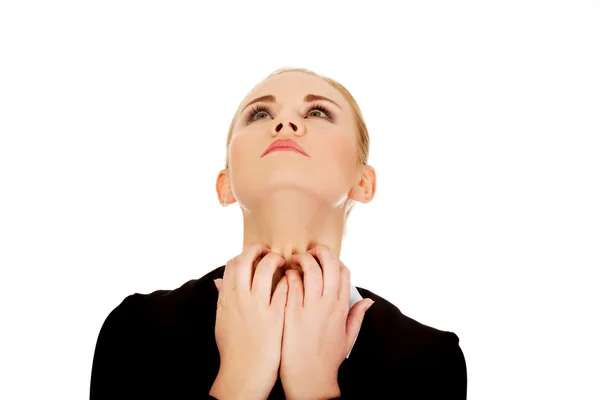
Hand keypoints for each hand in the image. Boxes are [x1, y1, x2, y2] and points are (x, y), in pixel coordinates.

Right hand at [210, 243, 288, 399]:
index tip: (254, 255)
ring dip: (276, 260)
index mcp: (227, 298)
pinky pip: (284, 288)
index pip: (232, 264)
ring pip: (266, 268)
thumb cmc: (234, 350)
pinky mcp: (275, 316)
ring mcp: (257, 306)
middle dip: (259, 250)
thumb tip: (218, 282)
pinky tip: (294, 282)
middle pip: (246, 259)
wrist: (243, 374)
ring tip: (284, 263)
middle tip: (268, 252)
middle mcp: (240, 298)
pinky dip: (289, 280)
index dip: (244, 254)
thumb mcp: (222, 321)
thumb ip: (222, 299)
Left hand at [280, 244, 374, 398]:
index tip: (323, 259)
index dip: (333, 260)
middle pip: (328, 263)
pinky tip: (284, 277)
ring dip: (301, 259)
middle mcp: (328, 304)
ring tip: (294, 261)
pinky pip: (291, 284)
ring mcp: (310, 308)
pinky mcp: (292, 314)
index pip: (343, 271)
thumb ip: (357, 316)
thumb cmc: (327, 360)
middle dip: (319, 251)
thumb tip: (369, 301)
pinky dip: (288, 275)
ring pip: (309, 269)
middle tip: (308, 252)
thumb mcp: (347, 337)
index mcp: (341, 308)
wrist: (310, 381)